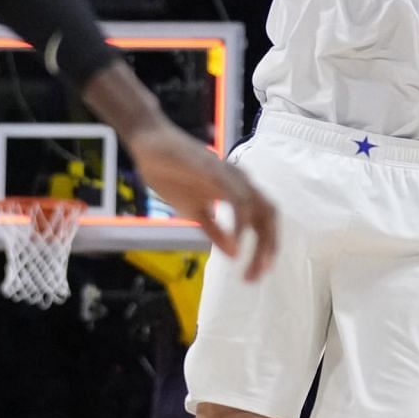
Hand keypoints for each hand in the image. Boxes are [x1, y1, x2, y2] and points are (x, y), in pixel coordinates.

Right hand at [126, 128, 277, 281]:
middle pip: (269, 216)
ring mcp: (230, 174)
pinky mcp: (216, 170)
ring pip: (259, 208)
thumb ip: (215, 231)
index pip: (263, 220)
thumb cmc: (169, 173)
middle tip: (258, 275)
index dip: (266, 247)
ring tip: (249, 266)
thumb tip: (235, 254)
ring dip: (259, 241)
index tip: (256, 273)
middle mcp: (240, 181)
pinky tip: (235, 243)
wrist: (149, 143)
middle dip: (269, 248)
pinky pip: (237, 198)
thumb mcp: (194, 211)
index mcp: (237, 190)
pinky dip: (240, 223)